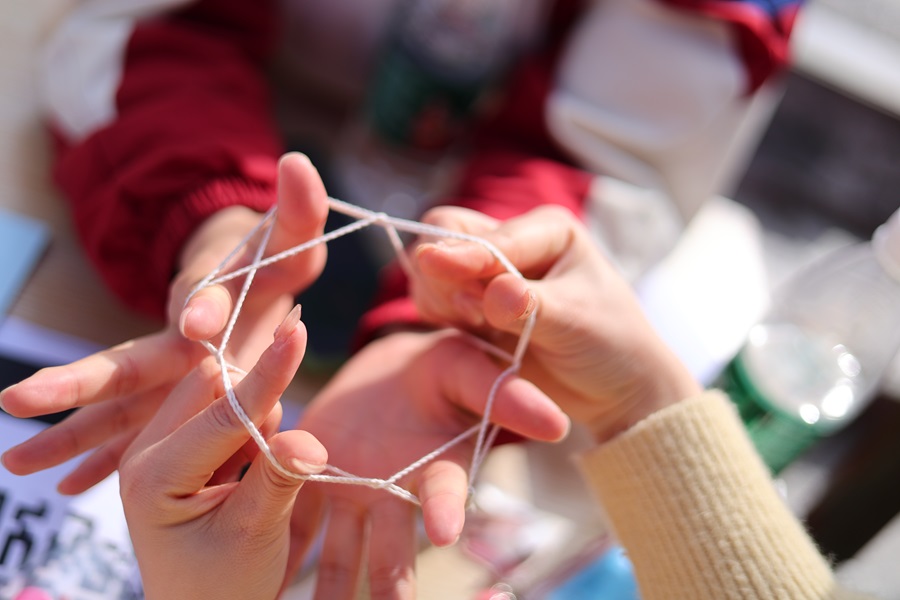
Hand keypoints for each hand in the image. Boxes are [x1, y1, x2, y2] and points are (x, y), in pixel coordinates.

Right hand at [1, 153, 328, 491]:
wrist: (249, 276)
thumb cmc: (270, 257)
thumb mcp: (291, 234)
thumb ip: (298, 205)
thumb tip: (298, 162)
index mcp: (211, 295)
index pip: (206, 296)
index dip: (206, 303)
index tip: (199, 321)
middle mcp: (180, 339)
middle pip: (129, 362)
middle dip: (80, 381)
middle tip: (22, 397)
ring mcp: (172, 374)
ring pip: (119, 409)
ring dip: (72, 434)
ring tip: (17, 464)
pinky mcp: (175, 400)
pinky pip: (137, 435)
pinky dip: (103, 458)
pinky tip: (65, 488)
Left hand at [120, 305, 326, 599]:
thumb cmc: (222, 589)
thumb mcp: (255, 537)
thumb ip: (279, 480)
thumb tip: (312, 439)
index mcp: (153, 477)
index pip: (222, 411)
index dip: (268, 374)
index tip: (299, 330)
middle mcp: (146, 455)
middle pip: (211, 387)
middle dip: (256, 398)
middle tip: (273, 450)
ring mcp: (158, 450)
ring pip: (216, 395)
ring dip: (252, 416)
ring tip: (254, 476)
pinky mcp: (177, 453)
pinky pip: (218, 414)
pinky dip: (246, 428)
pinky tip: (249, 468)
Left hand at [287, 330, 568, 599]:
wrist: (392, 372)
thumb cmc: (441, 370)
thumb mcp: (468, 370)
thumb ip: (504, 395)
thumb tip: (558, 422)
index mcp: (435, 466)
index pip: (444, 490)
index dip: (447, 508)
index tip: (447, 530)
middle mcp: (394, 495)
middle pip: (392, 552)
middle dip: (390, 589)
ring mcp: (352, 495)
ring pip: (342, 557)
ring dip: (332, 594)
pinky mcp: (314, 486)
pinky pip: (296, 526)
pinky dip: (282, 557)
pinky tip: (264, 586)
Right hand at [410, 205, 701, 441]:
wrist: (615, 389)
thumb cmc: (611, 345)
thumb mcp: (575, 323)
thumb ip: (530, 307)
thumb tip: (492, 292)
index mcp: (547, 231)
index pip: (489, 235)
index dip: (462, 254)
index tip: (432, 263)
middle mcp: (514, 243)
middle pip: (448, 235)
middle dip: (444, 270)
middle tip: (466, 313)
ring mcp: (489, 275)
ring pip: (435, 268)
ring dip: (442, 297)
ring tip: (476, 327)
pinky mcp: (473, 307)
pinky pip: (436, 301)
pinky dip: (440, 315)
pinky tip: (471, 335)